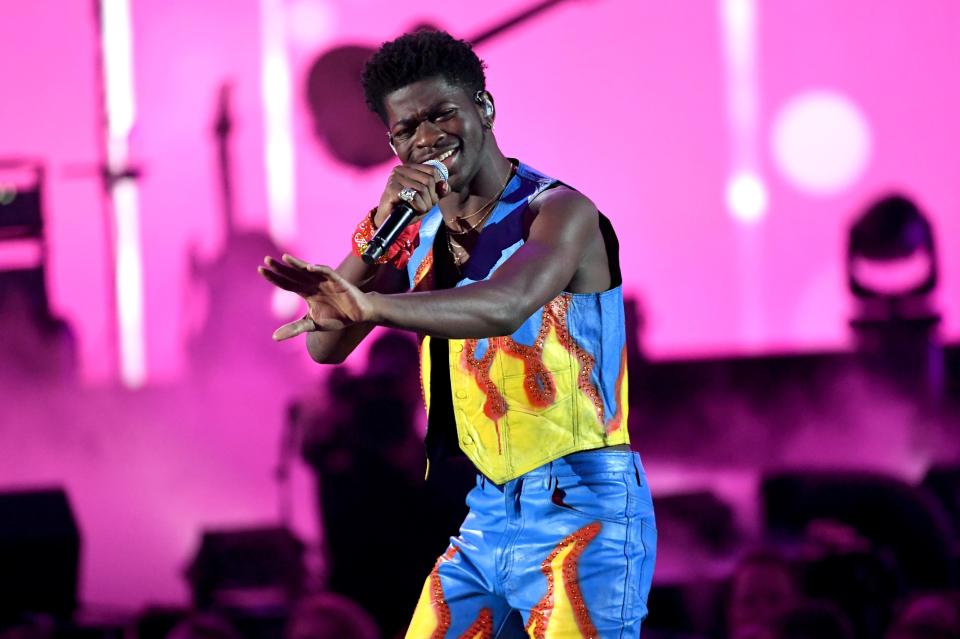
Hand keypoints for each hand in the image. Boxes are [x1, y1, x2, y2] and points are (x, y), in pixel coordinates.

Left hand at [258, 254, 373, 339]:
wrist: (358, 315)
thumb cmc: (336, 317)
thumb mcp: (312, 325)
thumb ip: (294, 328)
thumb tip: (274, 337)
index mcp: (305, 292)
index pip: (286, 283)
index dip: (274, 277)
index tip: (260, 270)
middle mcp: (313, 284)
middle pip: (293, 274)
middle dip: (281, 267)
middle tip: (266, 260)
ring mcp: (324, 281)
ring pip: (308, 270)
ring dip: (297, 264)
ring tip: (285, 258)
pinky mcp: (338, 281)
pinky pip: (327, 272)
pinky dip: (318, 269)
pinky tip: (309, 267)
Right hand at [375, 163, 448, 225]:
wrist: (388, 221)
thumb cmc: (408, 208)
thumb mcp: (427, 199)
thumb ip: (438, 192)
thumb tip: (445, 185)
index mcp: (410, 168)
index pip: (432, 170)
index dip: (437, 186)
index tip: (431, 198)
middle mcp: (401, 169)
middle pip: (429, 180)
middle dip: (432, 198)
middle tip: (425, 207)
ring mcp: (395, 178)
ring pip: (422, 189)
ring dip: (426, 204)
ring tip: (418, 210)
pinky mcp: (391, 188)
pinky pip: (414, 196)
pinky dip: (418, 206)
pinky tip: (413, 210)